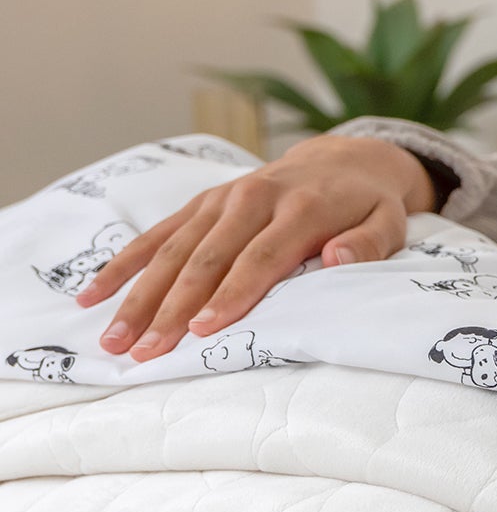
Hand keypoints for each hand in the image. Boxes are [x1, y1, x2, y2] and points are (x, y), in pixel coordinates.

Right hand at [76, 135, 436, 360]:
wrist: (345, 160)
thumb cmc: (368, 206)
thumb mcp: (389, 222)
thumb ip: (368, 243)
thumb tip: (338, 258)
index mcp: (300, 208)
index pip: (260, 258)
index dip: (231, 295)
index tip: (203, 330)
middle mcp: (253, 198)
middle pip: (206, 259)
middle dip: (172, 307)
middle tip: (145, 351)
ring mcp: (222, 199)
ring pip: (173, 250)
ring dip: (140, 295)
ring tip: (115, 338)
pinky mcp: (202, 203)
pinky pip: (157, 234)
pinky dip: (125, 264)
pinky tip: (93, 294)